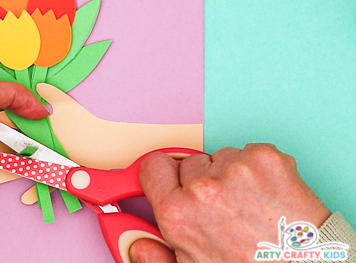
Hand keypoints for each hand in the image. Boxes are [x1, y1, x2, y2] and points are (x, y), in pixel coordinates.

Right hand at [130, 143, 330, 262]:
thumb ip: (157, 256)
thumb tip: (139, 246)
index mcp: (178, 213)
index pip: (153, 166)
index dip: (162, 174)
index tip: (169, 177)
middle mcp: (203, 187)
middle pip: (191, 163)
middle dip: (203, 180)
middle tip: (222, 205)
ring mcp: (236, 169)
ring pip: (221, 156)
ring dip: (232, 174)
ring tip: (249, 204)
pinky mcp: (265, 158)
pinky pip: (249, 151)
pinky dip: (258, 168)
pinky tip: (266, 194)